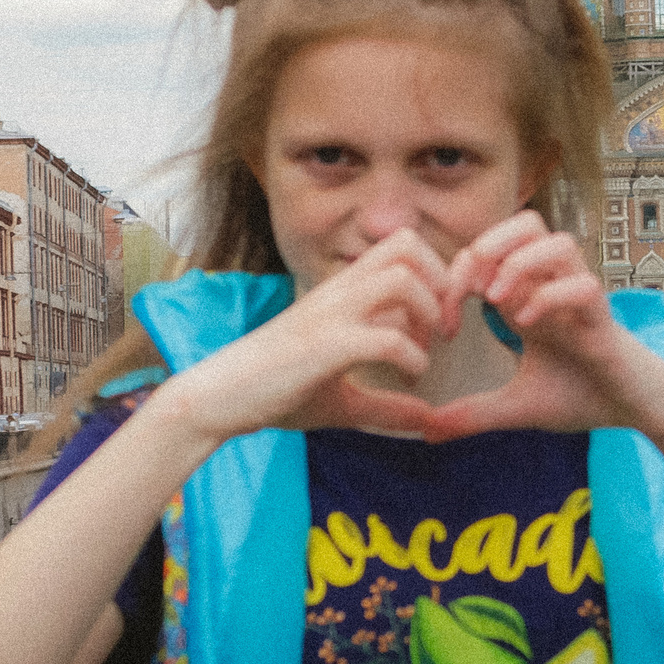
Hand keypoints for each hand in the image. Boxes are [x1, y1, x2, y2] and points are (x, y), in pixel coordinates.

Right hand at [153, 231, 445, 442]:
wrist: (220, 398)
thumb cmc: (275, 392)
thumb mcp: (341, 398)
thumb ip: (385, 406)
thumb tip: (429, 418)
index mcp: (342, 292)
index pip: (402, 245)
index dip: (436, 275)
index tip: (441, 322)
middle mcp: (338, 292)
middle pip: (407, 245)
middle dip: (441, 284)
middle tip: (443, 331)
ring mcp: (330, 315)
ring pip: (400, 279)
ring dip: (428, 314)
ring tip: (425, 352)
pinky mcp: (323, 346)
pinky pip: (385, 338)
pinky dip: (411, 358)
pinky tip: (408, 379)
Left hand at [419, 213, 663, 442]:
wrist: (638, 412)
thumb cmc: (583, 397)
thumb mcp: (517, 407)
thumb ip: (473, 414)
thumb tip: (425, 432)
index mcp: (531, 297)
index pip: (490, 251)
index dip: (457, 275)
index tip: (443, 325)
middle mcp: (556, 287)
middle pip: (527, 222)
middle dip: (489, 246)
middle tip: (471, 293)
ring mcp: (582, 299)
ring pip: (558, 241)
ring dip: (521, 264)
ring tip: (498, 302)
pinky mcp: (605, 320)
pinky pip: (585, 286)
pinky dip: (552, 297)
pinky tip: (528, 325)